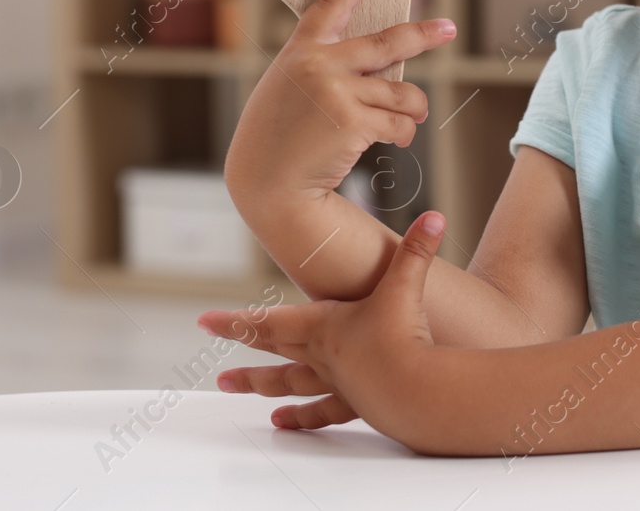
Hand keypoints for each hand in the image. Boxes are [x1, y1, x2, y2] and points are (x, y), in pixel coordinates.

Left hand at [198, 210, 447, 433]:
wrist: (415, 393)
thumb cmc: (403, 340)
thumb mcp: (407, 287)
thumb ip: (419, 249)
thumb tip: (435, 215)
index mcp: (323, 327)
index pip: (268, 322)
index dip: (234, 321)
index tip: (204, 322)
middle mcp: (322, 357)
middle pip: (274, 353)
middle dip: (244, 357)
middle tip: (217, 375)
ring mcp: (336, 383)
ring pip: (291, 384)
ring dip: (264, 389)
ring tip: (243, 395)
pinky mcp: (357, 404)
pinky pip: (324, 411)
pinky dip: (304, 417)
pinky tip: (287, 424)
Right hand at [224, 0, 455, 203]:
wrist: (264, 179)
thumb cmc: (278, 134)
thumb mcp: (290, 85)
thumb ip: (328, 67)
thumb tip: (388, 65)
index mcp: (302, 49)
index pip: (335, 2)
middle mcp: (320, 64)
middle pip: (389, 43)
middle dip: (424, 35)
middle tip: (448, 29)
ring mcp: (337, 91)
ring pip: (403, 93)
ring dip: (414, 110)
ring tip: (409, 119)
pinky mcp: (353, 121)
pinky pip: (400, 123)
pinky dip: (404, 132)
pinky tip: (393, 140)